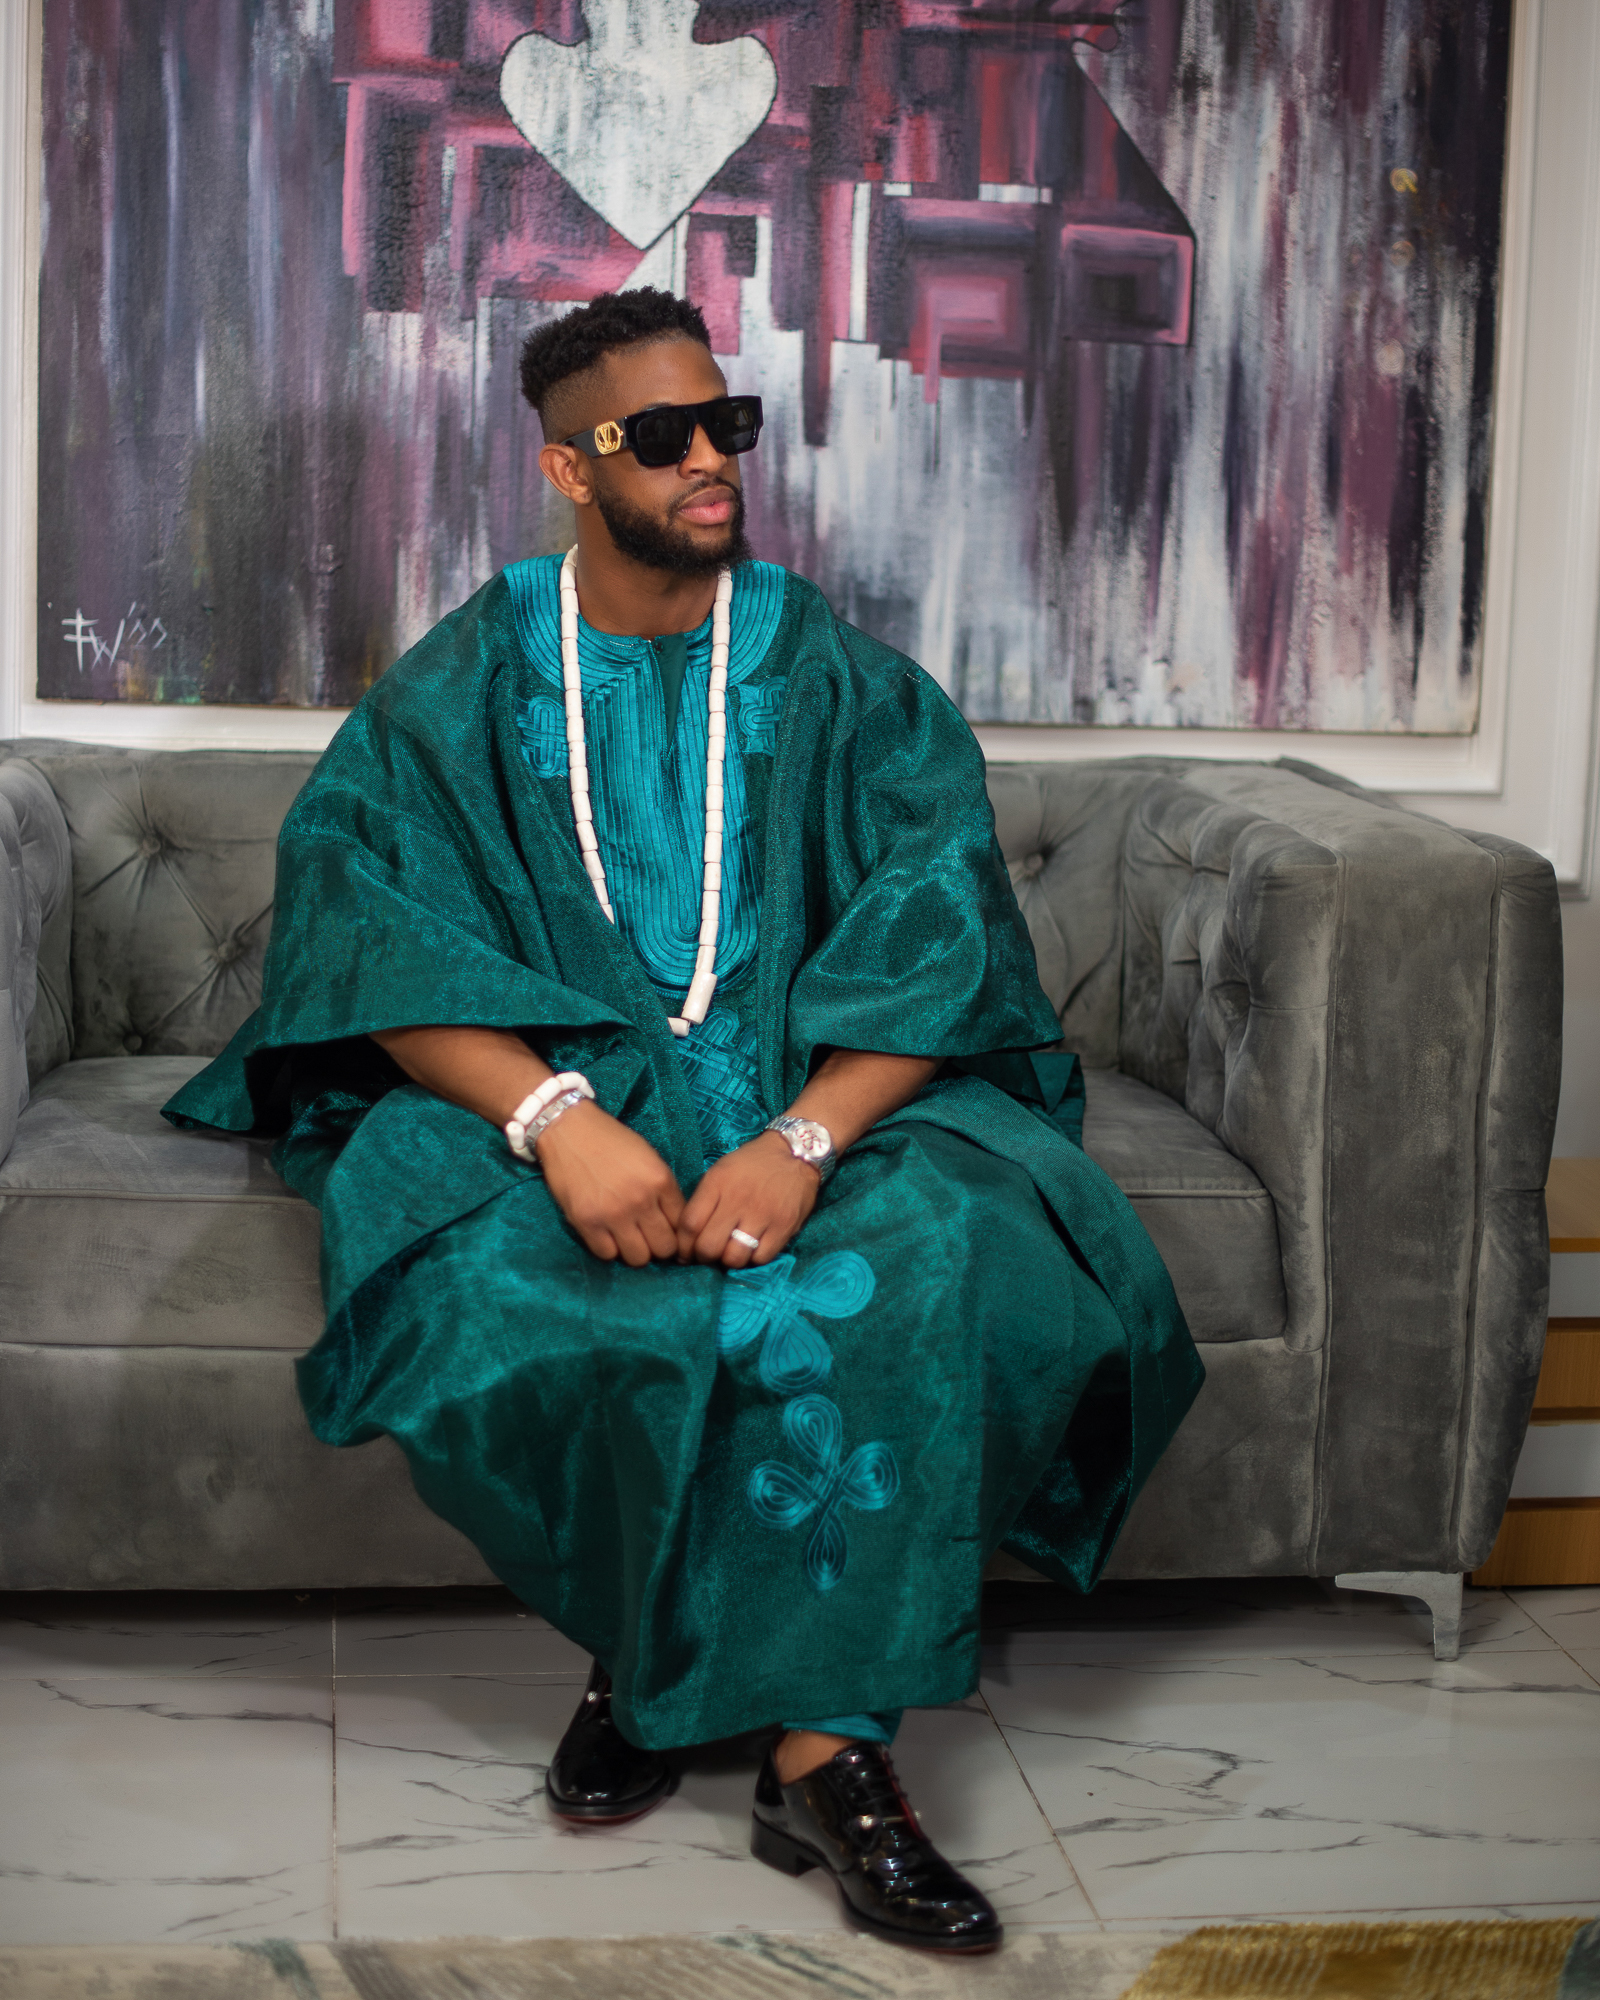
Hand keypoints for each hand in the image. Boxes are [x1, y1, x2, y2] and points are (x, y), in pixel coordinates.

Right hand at [535, 1100, 684, 1266]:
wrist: (569, 1130)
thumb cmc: (611, 1141)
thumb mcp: (649, 1158)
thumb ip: (663, 1190)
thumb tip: (674, 1223)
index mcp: (660, 1180)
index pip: (683, 1225)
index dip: (678, 1232)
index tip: (667, 1231)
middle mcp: (641, 1200)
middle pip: (664, 1248)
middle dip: (659, 1246)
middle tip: (648, 1238)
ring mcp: (613, 1213)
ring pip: (638, 1258)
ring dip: (635, 1251)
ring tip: (627, 1237)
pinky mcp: (586, 1222)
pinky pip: (607, 1255)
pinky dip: (609, 1248)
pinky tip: (607, 1235)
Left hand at [677, 1131, 819, 1267]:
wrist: (794, 1153)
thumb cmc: (751, 1164)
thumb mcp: (720, 1171)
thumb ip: (703, 1200)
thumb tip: (688, 1236)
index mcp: (717, 1183)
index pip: (689, 1224)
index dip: (683, 1245)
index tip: (685, 1253)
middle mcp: (737, 1199)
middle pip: (708, 1246)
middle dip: (703, 1257)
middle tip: (708, 1256)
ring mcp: (762, 1214)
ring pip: (734, 1257)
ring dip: (729, 1260)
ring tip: (731, 1252)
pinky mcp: (784, 1225)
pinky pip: (761, 1257)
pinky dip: (754, 1258)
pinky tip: (753, 1248)